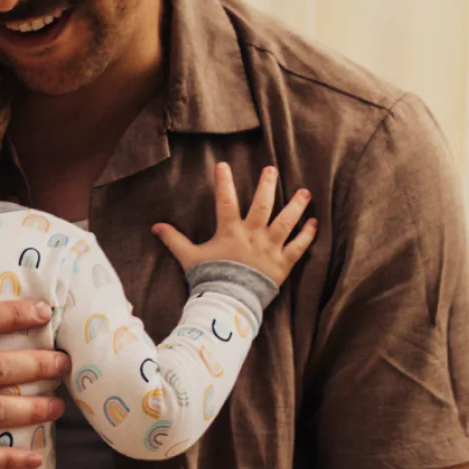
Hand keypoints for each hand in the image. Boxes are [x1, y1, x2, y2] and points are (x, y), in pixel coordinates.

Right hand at [151, 162, 316, 286]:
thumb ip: (174, 240)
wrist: (228, 303)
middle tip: (271, 169)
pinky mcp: (283, 263)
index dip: (223, 181)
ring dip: (296, 205)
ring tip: (304, 192)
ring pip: (287, 221)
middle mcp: (253, 235)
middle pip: (263, 204)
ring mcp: (270, 248)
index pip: (225, 200)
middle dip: (267, 185)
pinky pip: (299, 246)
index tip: (222, 164)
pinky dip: (308, 235)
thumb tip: (155, 227)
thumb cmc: (208, 279)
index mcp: (230, 232)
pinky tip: (314, 222)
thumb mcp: (188, 258)